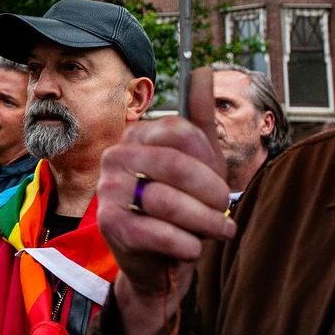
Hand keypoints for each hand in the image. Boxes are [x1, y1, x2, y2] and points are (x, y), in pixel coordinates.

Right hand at [96, 66, 235, 334]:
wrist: (160, 264)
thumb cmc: (182, 208)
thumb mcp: (198, 162)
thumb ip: (200, 118)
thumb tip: (202, 71)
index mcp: (137, 136)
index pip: (181, 131)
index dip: (210, 160)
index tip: (221, 182)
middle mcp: (115, 157)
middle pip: (175, 165)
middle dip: (211, 193)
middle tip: (225, 211)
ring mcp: (108, 191)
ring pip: (166, 200)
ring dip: (205, 221)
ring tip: (220, 231)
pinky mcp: (111, 226)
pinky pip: (157, 232)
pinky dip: (186, 244)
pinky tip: (194, 249)